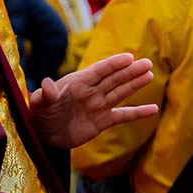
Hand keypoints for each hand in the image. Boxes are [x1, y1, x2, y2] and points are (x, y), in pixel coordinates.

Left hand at [28, 53, 155, 148]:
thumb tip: (47, 84)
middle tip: (147, 64)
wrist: (45, 134)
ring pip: (121, 93)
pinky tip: (153, 109)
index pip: (99, 71)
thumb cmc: (41, 114)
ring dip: (135, 84)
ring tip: (149, 75)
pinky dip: (138, 113)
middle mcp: (92, 91)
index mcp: (78, 83)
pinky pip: (123, 115)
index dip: (113, 64)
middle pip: (114, 79)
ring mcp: (99, 105)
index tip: (128, 58)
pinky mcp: (103, 121)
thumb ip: (45, 95)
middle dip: (130, 72)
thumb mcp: (40, 104)